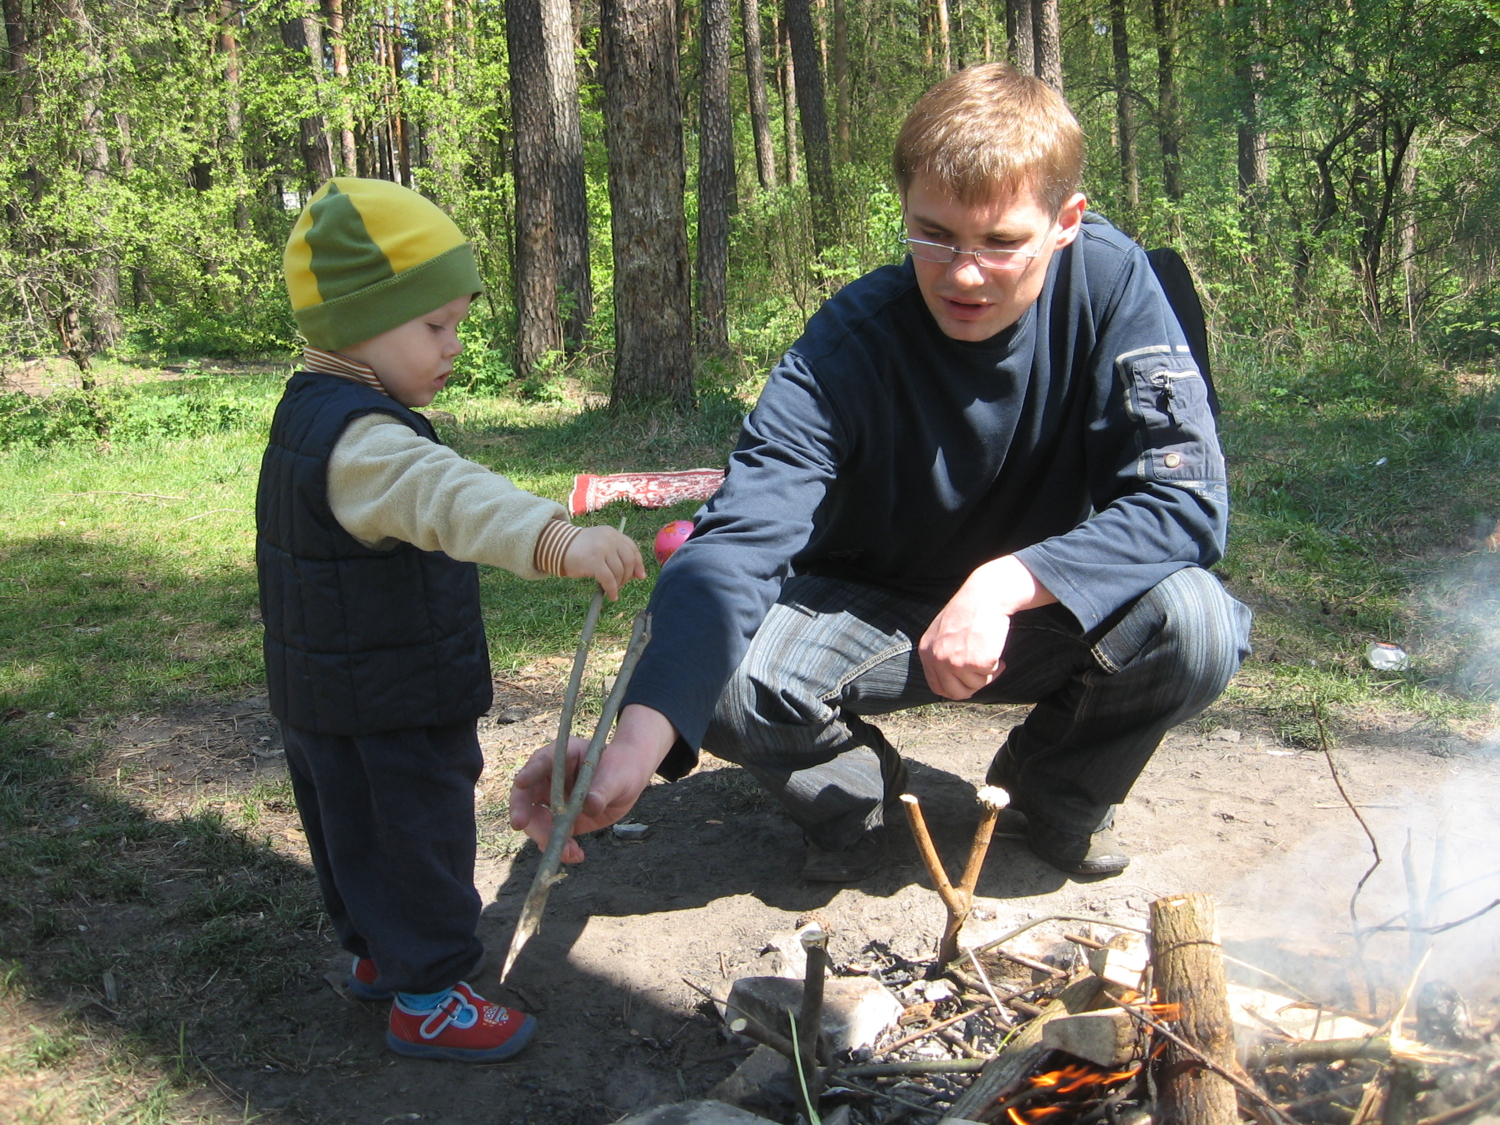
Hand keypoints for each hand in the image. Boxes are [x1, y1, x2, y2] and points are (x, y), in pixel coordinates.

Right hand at [507, 705, 676, 862]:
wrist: (628, 780)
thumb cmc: (620, 769)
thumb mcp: (615, 777)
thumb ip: (601, 791)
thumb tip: (590, 805)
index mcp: (561, 757)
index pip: (540, 761)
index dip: (529, 772)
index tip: (521, 783)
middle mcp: (549, 779)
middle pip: (526, 796)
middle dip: (527, 816)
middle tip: (537, 834)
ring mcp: (552, 800)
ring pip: (534, 820)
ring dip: (545, 838)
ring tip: (569, 852)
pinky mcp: (559, 820)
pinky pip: (550, 835)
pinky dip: (559, 848)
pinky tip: (575, 855)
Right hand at [562, 526, 645, 599]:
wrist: (557, 546)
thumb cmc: (581, 549)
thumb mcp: (601, 546)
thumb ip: (618, 555)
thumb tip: (639, 575)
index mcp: (612, 533)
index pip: (632, 549)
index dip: (638, 564)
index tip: (640, 576)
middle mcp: (609, 538)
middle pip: (628, 561)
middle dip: (627, 576)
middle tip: (621, 584)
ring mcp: (602, 549)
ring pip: (619, 571)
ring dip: (618, 584)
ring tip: (613, 589)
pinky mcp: (594, 561)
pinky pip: (609, 580)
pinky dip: (612, 590)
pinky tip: (611, 596)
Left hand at [918, 556, 1055, 699]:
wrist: (984, 596)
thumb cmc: (968, 611)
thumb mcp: (943, 632)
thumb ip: (942, 654)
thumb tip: (953, 679)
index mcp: (926, 652)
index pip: (937, 687)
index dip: (956, 688)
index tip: (968, 683)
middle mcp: (938, 659)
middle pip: (956, 693)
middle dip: (973, 686)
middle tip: (984, 673)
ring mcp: (956, 662)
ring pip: (976, 685)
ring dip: (987, 673)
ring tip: (990, 652)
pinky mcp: (976, 662)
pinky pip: (991, 675)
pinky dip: (997, 665)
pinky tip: (995, 648)